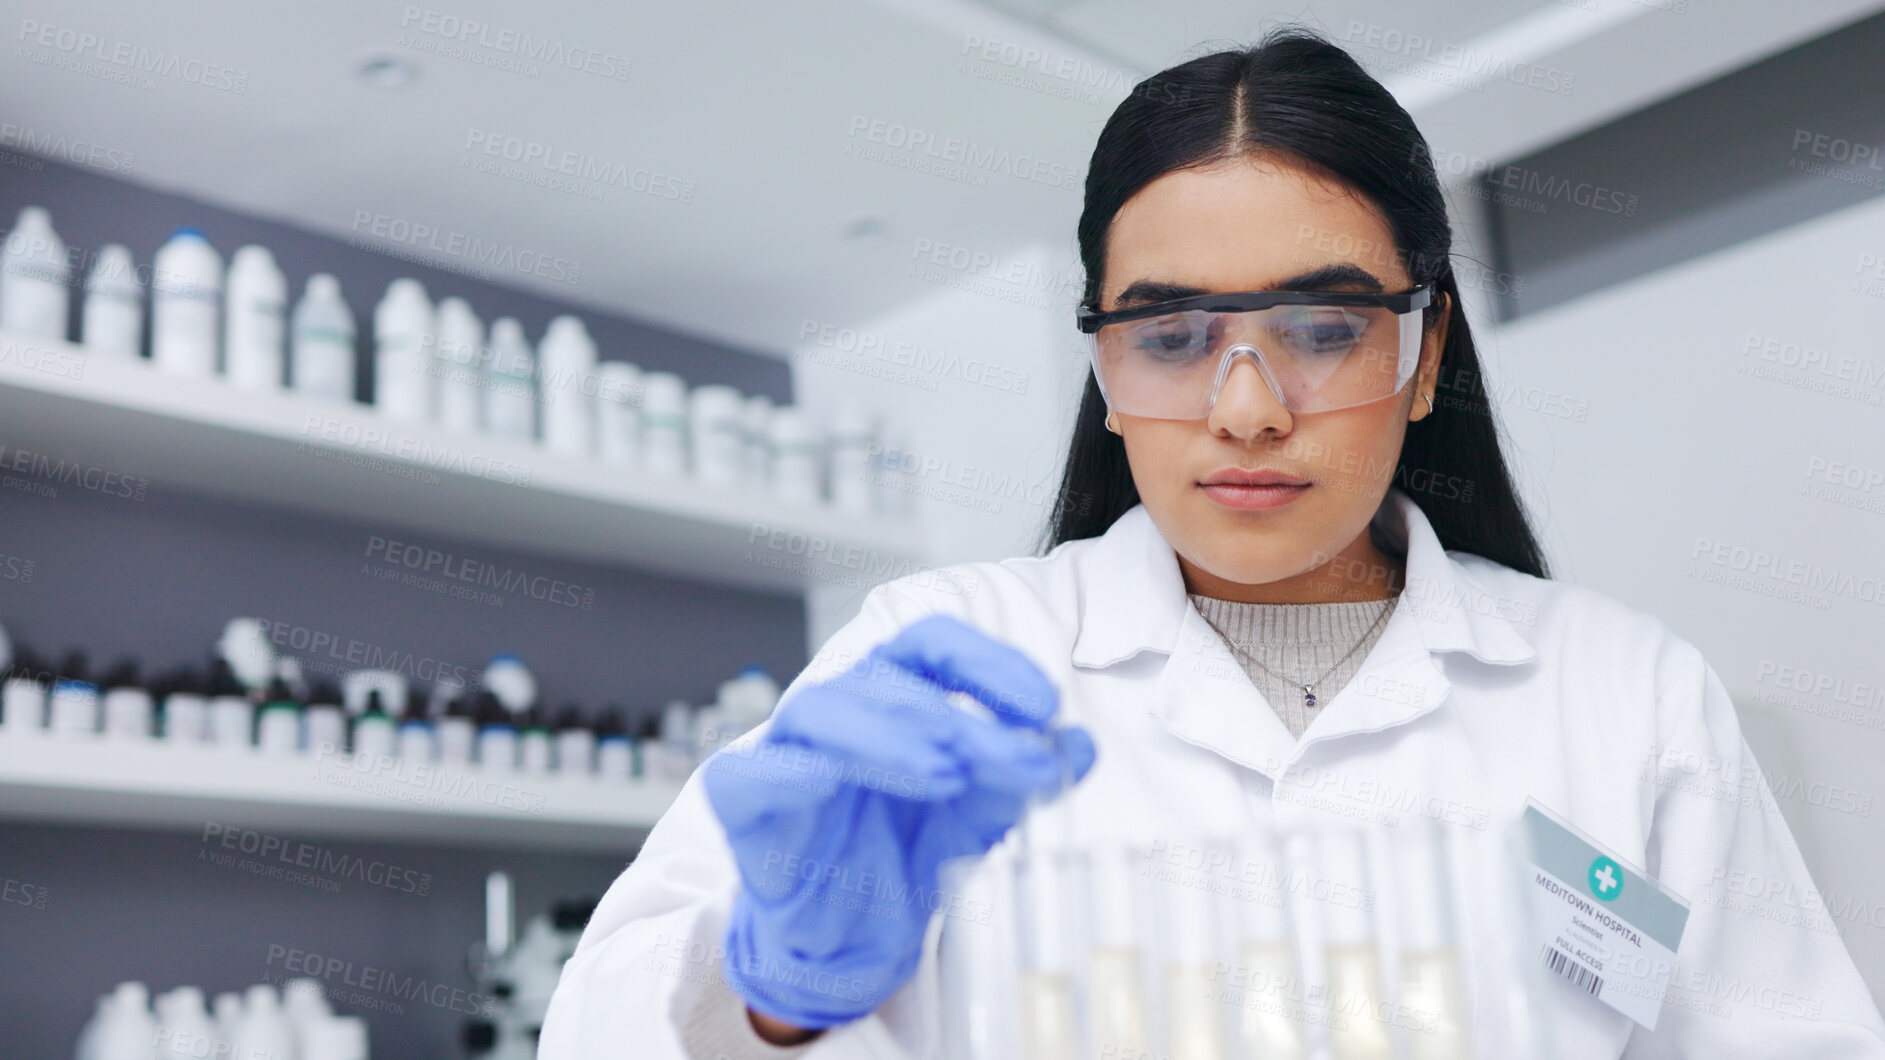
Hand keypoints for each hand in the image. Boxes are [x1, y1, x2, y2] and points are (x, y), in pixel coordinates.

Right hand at [702, 613, 1094, 1029]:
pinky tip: (826, 780)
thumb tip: (1079, 745)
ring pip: (823, 710)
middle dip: (961, 719)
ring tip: (946, 772)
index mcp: (894, 696)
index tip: (1045, 708)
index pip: (935, 648)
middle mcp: (840, 709)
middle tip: (1016, 759)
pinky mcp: (742, 803)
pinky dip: (787, 772)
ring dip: (889, 734)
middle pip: (891, 681)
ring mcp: (786, 751)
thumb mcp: (977, 817)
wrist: (847, 942)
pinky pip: (748, 774)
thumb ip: (1020, 779)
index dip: (989, 665)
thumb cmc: (901, 856)